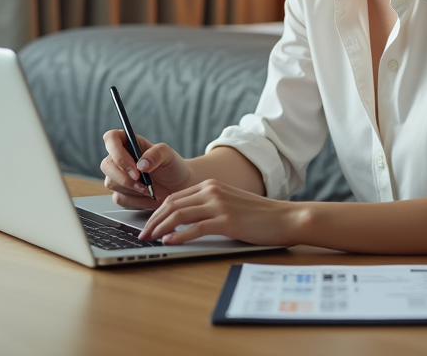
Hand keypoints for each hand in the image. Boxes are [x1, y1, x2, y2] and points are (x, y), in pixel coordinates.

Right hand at [100, 130, 192, 209]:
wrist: (178, 187)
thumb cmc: (171, 166)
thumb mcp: (168, 155)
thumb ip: (156, 154)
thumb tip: (141, 164)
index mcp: (129, 143)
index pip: (111, 138)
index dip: (118, 153)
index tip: (135, 166)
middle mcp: (119, 159)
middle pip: (106, 165)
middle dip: (125, 177)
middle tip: (144, 183)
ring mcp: (117, 177)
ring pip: (111, 183)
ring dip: (132, 189)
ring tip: (150, 189)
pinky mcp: (120, 193)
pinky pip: (119, 198)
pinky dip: (136, 200)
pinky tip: (149, 197)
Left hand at [138, 178, 303, 245]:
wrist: (284, 217)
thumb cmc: (258, 215)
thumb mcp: (229, 204)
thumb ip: (209, 207)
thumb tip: (182, 221)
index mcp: (211, 186)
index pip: (175, 197)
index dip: (157, 212)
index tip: (147, 225)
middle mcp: (212, 191)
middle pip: (172, 204)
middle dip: (153, 220)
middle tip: (142, 234)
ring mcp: (219, 205)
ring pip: (179, 214)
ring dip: (160, 228)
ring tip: (149, 239)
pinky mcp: (226, 221)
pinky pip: (195, 228)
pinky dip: (179, 235)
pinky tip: (169, 241)